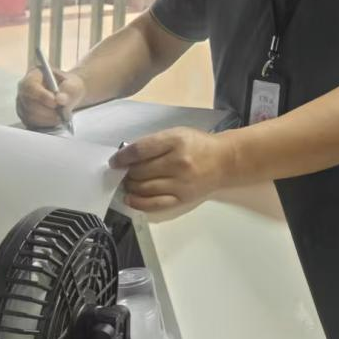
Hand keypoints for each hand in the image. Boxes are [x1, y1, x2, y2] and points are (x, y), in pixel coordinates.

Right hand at [15, 67, 85, 128]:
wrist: (67, 95)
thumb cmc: (68, 87)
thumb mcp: (73, 85)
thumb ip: (68, 91)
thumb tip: (60, 99)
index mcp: (34, 76)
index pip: (31, 86)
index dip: (42, 96)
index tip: (55, 103)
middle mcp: (24, 89)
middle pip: (28, 103)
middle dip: (47, 111)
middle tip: (61, 113)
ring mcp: (22, 103)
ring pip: (29, 115)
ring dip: (47, 119)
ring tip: (60, 116)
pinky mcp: (25, 116)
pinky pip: (31, 123)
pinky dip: (44, 124)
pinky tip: (54, 120)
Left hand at [110, 127, 233, 213]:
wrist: (224, 161)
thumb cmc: (198, 144)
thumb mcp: (177, 134)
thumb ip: (154, 143)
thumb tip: (127, 157)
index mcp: (175, 141)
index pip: (141, 150)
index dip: (123, 157)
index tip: (114, 161)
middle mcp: (178, 162)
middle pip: (140, 171)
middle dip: (126, 173)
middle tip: (122, 173)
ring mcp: (180, 183)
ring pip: (144, 188)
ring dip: (130, 186)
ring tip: (127, 183)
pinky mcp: (182, 199)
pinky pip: (155, 204)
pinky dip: (138, 202)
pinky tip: (130, 198)